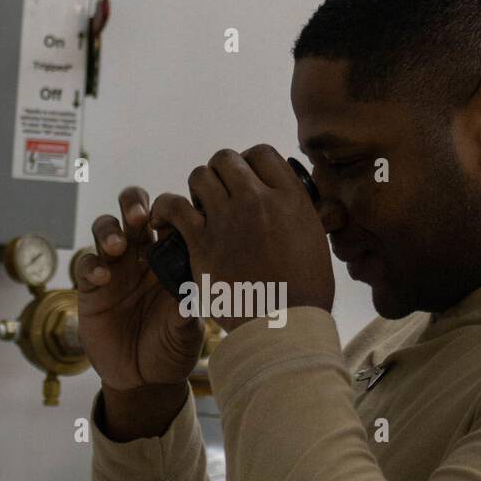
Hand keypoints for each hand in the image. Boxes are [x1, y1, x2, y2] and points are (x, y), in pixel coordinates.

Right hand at [74, 186, 206, 392]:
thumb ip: (188, 311)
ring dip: (110, 230)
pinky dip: (92, 265)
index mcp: (171, 259)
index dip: (171, 213)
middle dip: (134, 204)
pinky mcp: (91, 288)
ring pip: (106, 229)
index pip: (170, 221)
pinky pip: (86, 264)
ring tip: (118, 246)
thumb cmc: (172, 349)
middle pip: (134, 212)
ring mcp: (115, 269)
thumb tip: (192, 293)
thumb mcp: (187, 333)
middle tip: (140, 215)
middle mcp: (142, 256)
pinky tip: (102, 278)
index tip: (176, 221)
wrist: (144, 379)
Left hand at [150, 144, 333, 331]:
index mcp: (290, 198)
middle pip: (227, 160)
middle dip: (221, 173)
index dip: (249, 163)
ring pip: (199, 176)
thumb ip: (302, 215)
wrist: (284, 327)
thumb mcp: (316, 242)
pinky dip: (165, 208)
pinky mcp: (202, 242)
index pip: (262, 153)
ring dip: (196, 189)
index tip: (246, 181)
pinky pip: (173, 206)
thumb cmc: (306, 293)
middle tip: (220, 196)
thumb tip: (296, 204)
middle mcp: (258, 200)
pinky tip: (164, 218)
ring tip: (198, 208)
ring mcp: (228, 219)